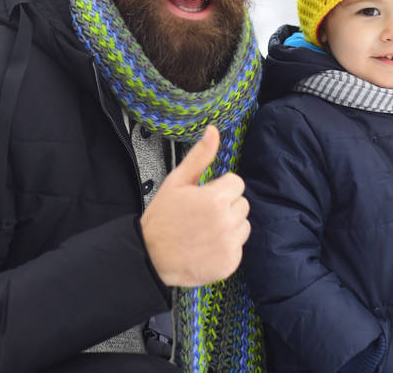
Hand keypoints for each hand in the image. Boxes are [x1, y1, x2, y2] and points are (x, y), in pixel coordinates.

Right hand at [140, 126, 250, 286]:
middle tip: (202, 215)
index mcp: (216, 199)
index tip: (204, 197)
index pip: (236, 183)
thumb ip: (200, 156)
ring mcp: (229, 244)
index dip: (220, 188)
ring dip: (229, 226)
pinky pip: (238, 247)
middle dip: (226, 206)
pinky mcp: (230, 263)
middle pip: (242, 204)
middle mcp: (226, 222)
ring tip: (204, 230)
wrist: (149, 256)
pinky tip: (206, 247)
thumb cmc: (162, 217)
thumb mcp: (177, 181)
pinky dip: (226, 247)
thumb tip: (213, 131)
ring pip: (243, 225)